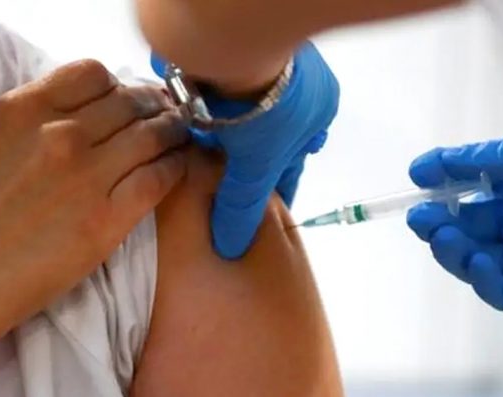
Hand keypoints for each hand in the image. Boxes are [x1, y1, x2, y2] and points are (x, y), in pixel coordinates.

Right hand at [0, 59, 187, 334]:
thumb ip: (31, 120)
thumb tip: (77, 114)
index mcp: (24, 108)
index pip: (93, 74)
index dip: (117, 85)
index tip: (125, 99)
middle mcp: (62, 132)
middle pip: (130, 102)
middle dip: (152, 106)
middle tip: (164, 115)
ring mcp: (89, 175)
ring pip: (154, 136)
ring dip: (173, 131)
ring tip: (180, 136)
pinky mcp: (108, 220)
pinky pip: (160, 178)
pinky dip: (176, 167)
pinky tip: (179, 166)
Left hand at [152, 42, 338, 258]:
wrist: (232, 44)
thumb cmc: (264, 109)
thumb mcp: (257, 166)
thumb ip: (242, 206)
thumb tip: (232, 246)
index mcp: (315, 113)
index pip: (292, 163)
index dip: (276, 189)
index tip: (262, 213)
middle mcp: (291, 89)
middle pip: (264, 139)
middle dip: (245, 163)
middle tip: (226, 188)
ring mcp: (258, 71)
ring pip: (238, 117)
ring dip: (221, 136)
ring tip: (200, 164)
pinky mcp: (224, 58)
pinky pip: (211, 94)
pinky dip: (201, 111)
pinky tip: (186, 129)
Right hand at [407, 137, 502, 310]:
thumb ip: (476, 159)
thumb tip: (422, 168)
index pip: (463, 196)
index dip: (435, 192)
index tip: (417, 180)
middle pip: (461, 232)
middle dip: (434, 225)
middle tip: (419, 218)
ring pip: (473, 264)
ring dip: (451, 253)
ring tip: (445, 237)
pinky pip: (501, 293)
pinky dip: (485, 282)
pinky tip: (480, 263)